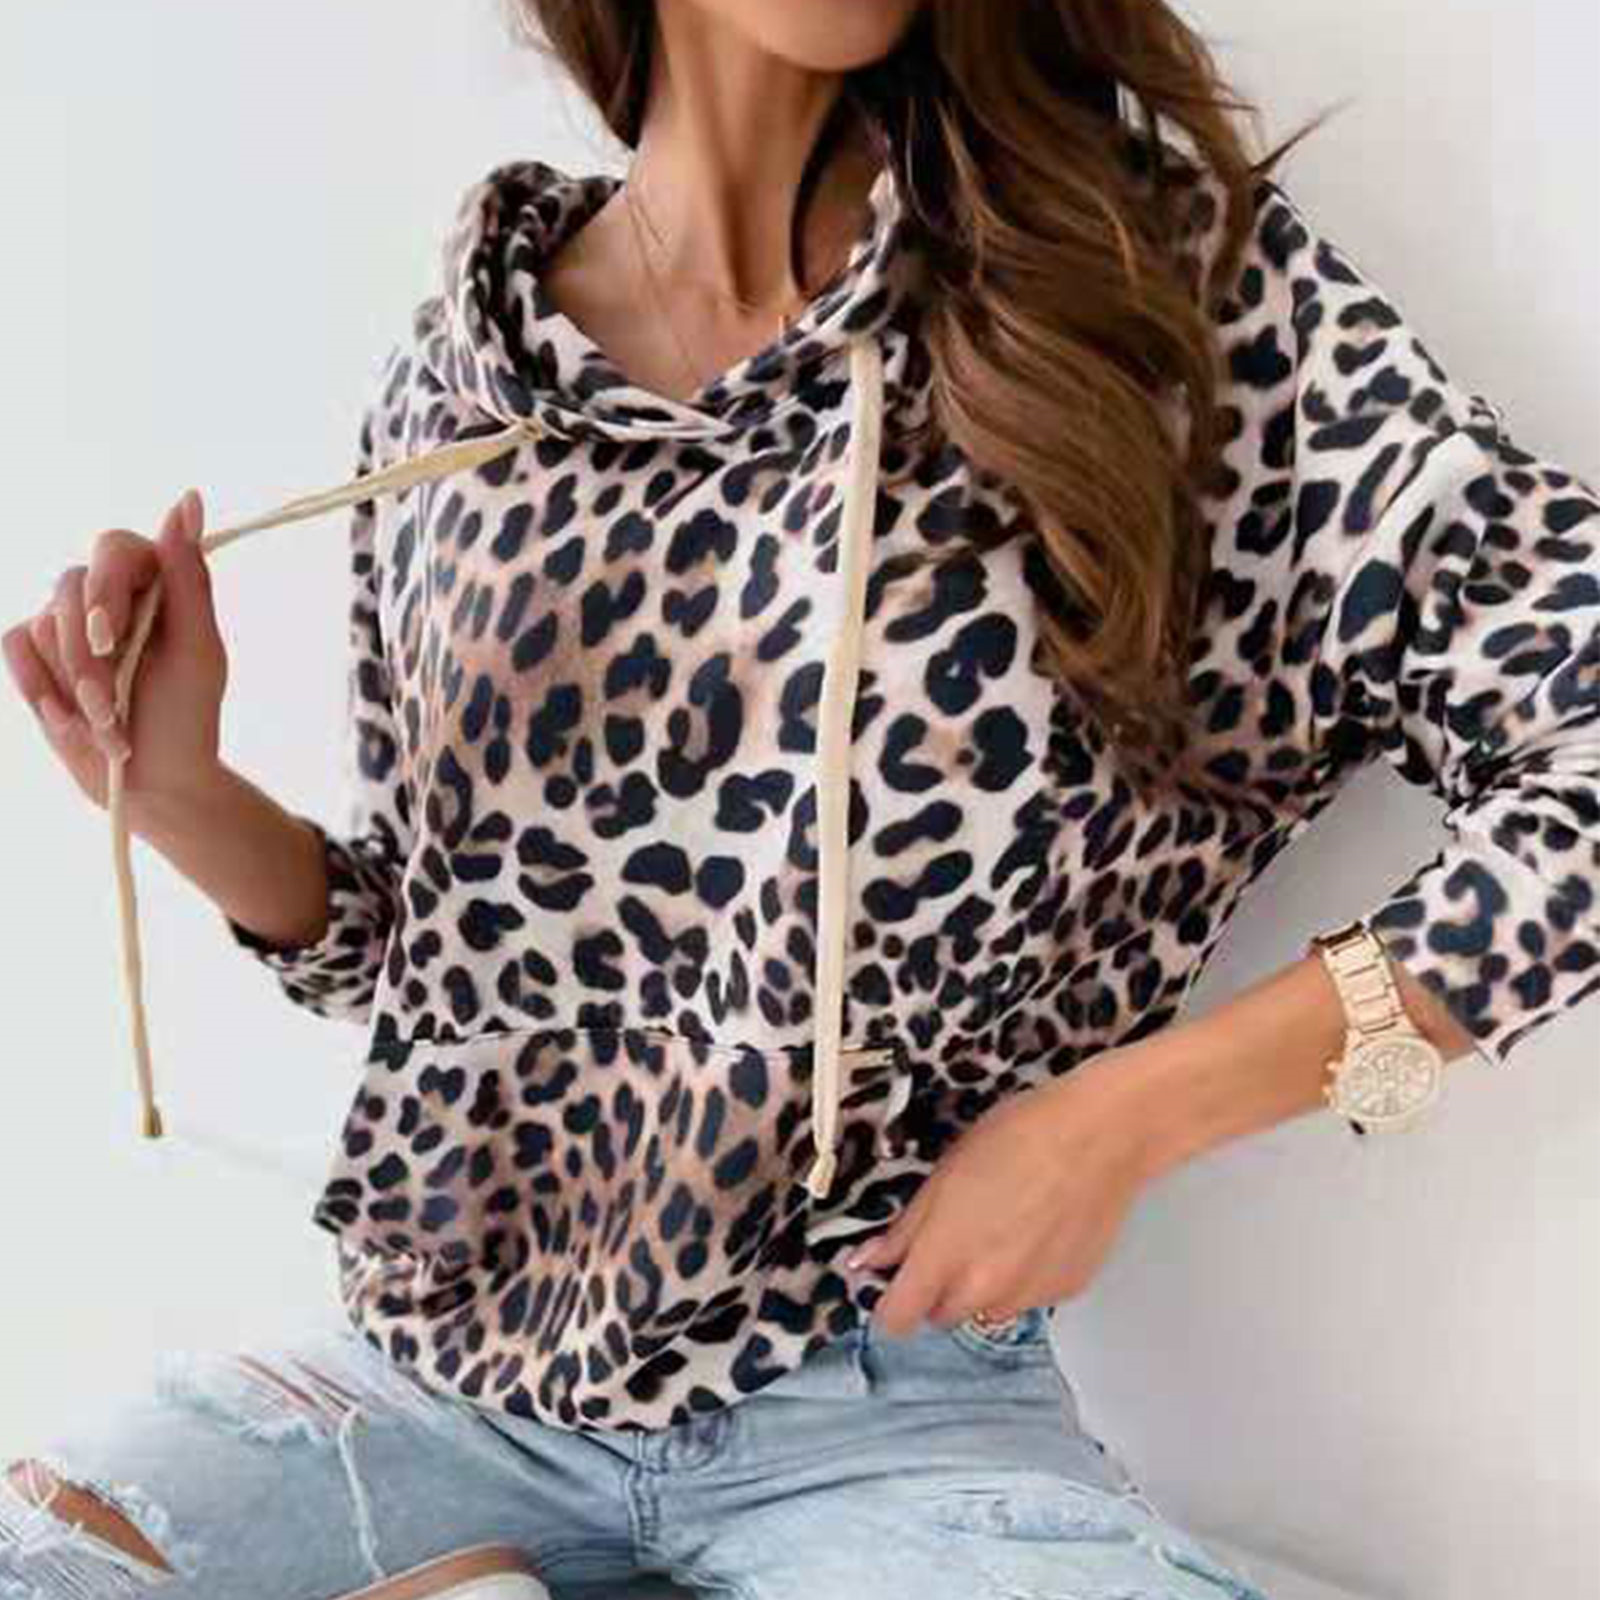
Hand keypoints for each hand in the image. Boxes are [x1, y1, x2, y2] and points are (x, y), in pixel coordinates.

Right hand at [3, 488, 229, 821]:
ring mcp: (70, 622)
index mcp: (158, 582)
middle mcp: (110, 593)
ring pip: (45, 622)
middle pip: (70, 586)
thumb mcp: (198, 652)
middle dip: (91, 660)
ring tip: (108, 725)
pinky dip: (40, 687)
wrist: (154, 783)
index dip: (104, 591)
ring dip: (75, 685)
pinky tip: (69, 720)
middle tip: (112, 707)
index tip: (112, 641)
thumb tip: (189, 498)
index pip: (113, 547)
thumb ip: (188, 576)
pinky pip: (15, 646)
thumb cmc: (188, 719)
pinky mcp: (37, 652)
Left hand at [844, 1050, 1161, 1339]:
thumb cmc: (1021, 1138)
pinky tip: (1036, 1232)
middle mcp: (984, 1289)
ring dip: (981, 1286)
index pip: (897, 1318)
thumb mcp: (945, 1173)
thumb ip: (906, 1230)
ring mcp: (1028, 1296)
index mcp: (944, 1257)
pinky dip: (1023, 1278)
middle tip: (952, 1240)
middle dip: (937, 1289)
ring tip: (1001, 1230)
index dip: (890, 1301)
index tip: (894, 1283)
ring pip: (986, 1311)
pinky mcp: (1064, 1292)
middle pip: (941, 1316)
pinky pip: (1028, 1299)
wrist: (1100, 1137)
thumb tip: (870, 1260)